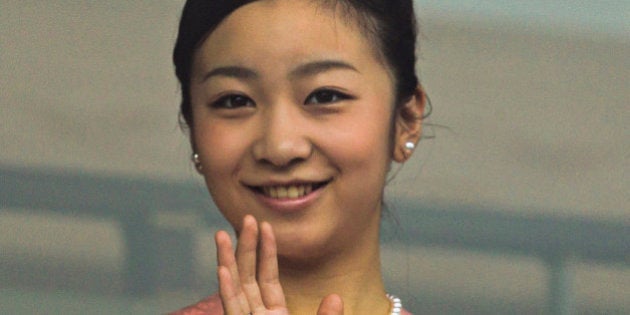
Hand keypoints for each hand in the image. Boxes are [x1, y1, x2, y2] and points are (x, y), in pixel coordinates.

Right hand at [215, 215, 343, 314]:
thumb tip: (335, 297)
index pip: (269, 276)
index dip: (267, 250)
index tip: (266, 225)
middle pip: (248, 276)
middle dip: (246, 246)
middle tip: (246, 217)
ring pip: (234, 288)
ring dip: (227, 260)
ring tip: (221, 234)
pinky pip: (232, 309)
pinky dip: (227, 290)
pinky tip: (223, 269)